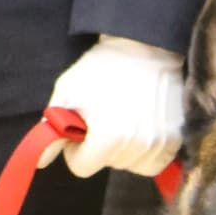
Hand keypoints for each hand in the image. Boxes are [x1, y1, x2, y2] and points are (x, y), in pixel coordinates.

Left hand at [42, 36, 184, 177]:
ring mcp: (160, 142)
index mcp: (108, 136)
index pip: (81, 167)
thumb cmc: (103, 67)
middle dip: (99, 147)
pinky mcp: (176, 137)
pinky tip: (140, 129)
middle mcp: (137, 144)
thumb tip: (39, 162)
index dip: (75, 148)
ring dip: (122, 151)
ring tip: (123, 119)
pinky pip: (154, 163)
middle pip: (106, 165)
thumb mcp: (68, 91)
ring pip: (130, 167)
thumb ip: (52, 130)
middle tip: (104, 116)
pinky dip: (144, 153)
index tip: (82, 126)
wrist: (146, 47)